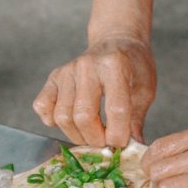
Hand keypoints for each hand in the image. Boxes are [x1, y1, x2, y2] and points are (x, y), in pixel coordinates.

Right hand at [33, 36, 155, 147]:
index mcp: (115, 66)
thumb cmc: (133, 65)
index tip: (121, 144)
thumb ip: (136, 118)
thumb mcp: (145, 88)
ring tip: (90, 134)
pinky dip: (52, 121)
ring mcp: (67, 71)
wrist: (115, 40)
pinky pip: (42, 106)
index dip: (118, 136)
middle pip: (83, 116)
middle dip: (95, 139)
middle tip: (104, 142)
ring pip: (62, 116)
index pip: (116, 110)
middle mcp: (87, 66)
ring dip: (76, 135)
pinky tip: (70, 121)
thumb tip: (134, 147)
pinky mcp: (54, 77)